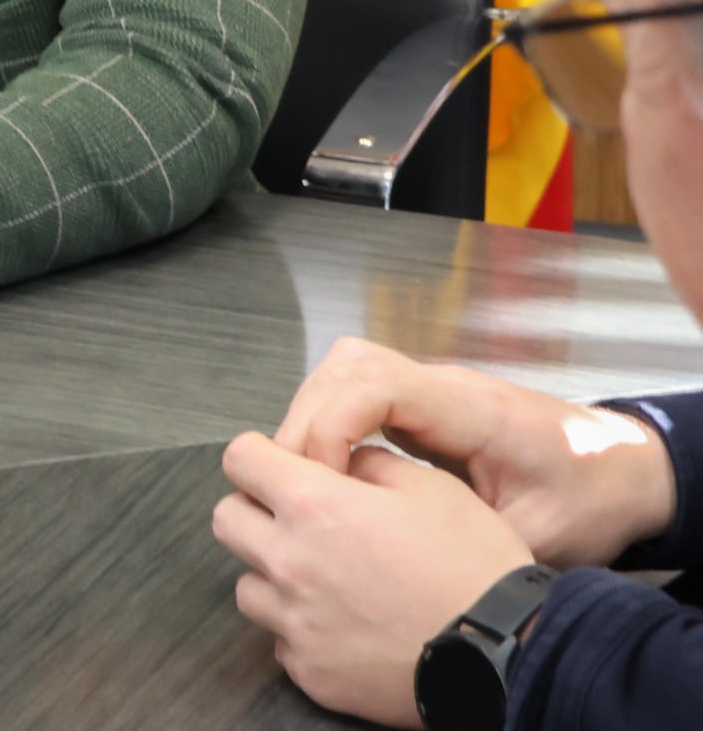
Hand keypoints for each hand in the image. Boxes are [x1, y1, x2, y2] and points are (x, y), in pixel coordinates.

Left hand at [215, 431, 533, 727]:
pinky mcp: (310, 671)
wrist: (507, 654)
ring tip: (327, 577)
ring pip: (248, 585)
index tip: (283, 466)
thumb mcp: (431, 486)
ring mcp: (295, 622)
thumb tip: (339, 459)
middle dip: (255, 510)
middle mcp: (290, 562)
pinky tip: (345, 622)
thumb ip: (368, 463)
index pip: (239, 459)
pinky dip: (301, 629)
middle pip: (228, 519)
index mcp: (314, 506)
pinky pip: (281, 640)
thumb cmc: (475, 567)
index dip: (261, 455)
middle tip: (299, 519)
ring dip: (274, 575)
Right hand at [274, 336, 674, 567]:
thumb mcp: (538, 536)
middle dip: (307, 422)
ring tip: (306, 477)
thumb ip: (465, 538)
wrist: (624, 473)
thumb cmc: (589, 500)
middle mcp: (446, 387)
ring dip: (312, 418)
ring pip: (344, 372)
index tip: (322, 479)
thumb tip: (392, 551)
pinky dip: (330, 423)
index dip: (331, 425)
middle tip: (294, 483)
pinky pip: (356, 391)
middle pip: (347, 367)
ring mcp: (432, 390)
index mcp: (474, 410)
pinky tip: (332, 471)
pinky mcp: (423, 404)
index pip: (376, 384)